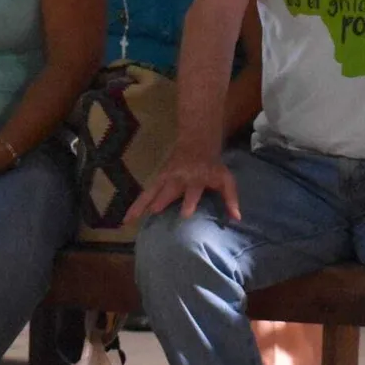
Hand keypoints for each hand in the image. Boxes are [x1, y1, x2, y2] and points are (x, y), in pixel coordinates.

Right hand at [125, 146, 239, 221]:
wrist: (197, 143)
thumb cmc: (213, 166)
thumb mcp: (225, 179)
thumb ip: (230, 198)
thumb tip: (237, 218)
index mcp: (196, 179)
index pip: (192, 191)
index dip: (189, 201)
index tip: (186, 214)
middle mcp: (178, 179)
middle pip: (168, 191)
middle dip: (161, 201)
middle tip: (153, 213)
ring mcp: (165, 178)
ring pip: (151, 193)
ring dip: (141, 205)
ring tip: (129, 220)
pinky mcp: (157, 179)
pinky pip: (145, 194)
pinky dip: (136, 205)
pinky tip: (127, 219)